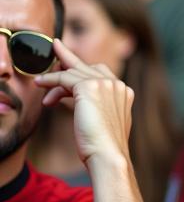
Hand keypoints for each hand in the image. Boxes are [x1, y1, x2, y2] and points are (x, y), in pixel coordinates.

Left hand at [34, 39, 133, 166]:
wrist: (109, 155)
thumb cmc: (106, 146)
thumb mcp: (106, 122)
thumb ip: (102, 107)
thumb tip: (84, 103)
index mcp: (125, 93)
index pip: (102, 74)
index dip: (83, 74)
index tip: (68, 71)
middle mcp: (117, 85)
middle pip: (89, 65)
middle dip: (70, 57)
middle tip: (57, 46)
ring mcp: (104, 83)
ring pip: (73, 71)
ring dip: (54, 77)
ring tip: (40, 81)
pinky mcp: (88, 86)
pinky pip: (63, 76)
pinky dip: (50, 80)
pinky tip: (41, 84)